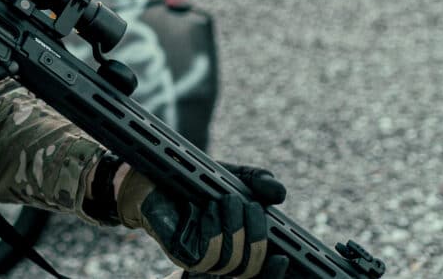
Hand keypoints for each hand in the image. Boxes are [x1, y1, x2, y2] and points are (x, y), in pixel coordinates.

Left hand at [117, 163, 287, 277]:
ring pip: (230, 260)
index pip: (259, 270)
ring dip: (234, 226)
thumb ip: (258, 182)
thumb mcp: (233, 176)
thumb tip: (281, 194)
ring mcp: (201, 258)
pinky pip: (207, 252)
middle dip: (256, 235)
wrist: (157, 173)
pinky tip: (209, 207)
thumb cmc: (196, 179)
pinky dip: (213, 227)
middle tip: (250, 205)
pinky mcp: (182, 254)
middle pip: (250, 267)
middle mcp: (221, 255)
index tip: (285, 258)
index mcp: (237, 244)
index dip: (274, 272)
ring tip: (227, 199)